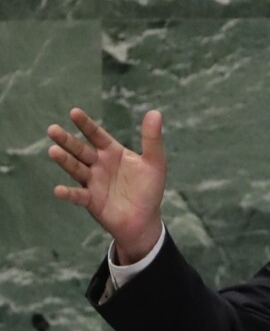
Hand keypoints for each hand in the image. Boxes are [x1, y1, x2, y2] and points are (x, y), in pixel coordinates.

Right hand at [47, 108, 166, 263]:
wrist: (145, 219)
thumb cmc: (149, 188)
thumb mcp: (155, 162)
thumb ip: (152, 139)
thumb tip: (155, 112)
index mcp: (113, 152)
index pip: (97, 135)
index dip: (86, 125)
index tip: (74, 112)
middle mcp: (99, 165)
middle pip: (80, 150)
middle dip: (67, 140)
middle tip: (53, 129)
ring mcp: (93, 182)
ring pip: (76, 169)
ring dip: (65, 161)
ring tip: (53, 151)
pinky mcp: (91, 201)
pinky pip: (78, 196)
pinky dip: (69, 194)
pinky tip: (59, 190)